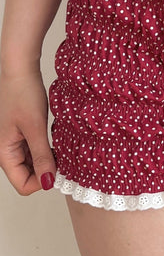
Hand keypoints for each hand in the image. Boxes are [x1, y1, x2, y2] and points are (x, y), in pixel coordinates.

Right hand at [0, 67, 56, 194]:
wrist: (20, 71)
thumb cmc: (22, 94)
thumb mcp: (35, 127)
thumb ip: (42, 156)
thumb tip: (49, 181)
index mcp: (4, 153)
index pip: (23, 185)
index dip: (43, 181)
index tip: (62, 170)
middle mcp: (6, 151)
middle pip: (28, 176)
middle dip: (47, 171)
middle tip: (65, 158)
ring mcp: (14, 143)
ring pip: (33, 163)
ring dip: (47, 160)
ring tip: (61, 148)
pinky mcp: (22, 134)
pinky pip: (34, 150)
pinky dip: (46, 150)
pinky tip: (57, 141)